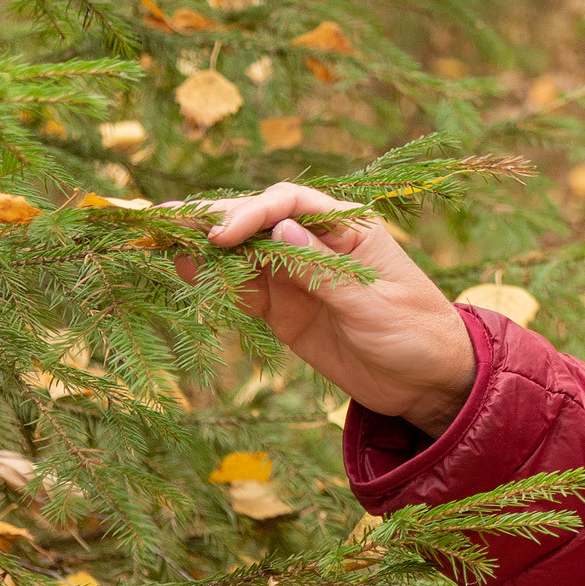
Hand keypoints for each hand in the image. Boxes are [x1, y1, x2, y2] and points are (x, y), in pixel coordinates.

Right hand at [172, 182, 476, 436]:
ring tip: (158, 238)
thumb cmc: (414, 333)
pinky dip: (213, 277)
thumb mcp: (372, 305)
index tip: (222, 236)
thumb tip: (280, 226)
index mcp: (350, 228)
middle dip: (213, 220)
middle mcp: (318, 243)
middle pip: (258, 220)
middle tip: (165, 223)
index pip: (290, 203)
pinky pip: (242, 287)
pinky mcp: (283, 308)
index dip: (252, 212)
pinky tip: (182, 267)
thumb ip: (324, 270)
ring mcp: (297, 276)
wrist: (427, 381)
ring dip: (202, 245)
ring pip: (242, 251)